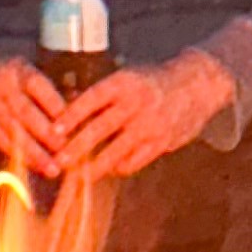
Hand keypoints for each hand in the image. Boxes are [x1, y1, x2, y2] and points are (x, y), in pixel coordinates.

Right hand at [0, 48, 78, 179]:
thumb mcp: (27, 72)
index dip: (58, 108)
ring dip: (36, 154)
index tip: (77, 125)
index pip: (40, 89)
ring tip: (55, 170)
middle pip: (27, 113)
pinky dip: (22, 159)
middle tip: (69, 153)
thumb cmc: (11, 77)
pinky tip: (38, 169)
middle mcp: (2, 88)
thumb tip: (79, 108)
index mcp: (19, 71)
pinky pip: (3, 145)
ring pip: (15, 133)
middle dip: (49, 135)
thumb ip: (50, 91)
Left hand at [48, 49, 235, 179]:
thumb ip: (103, 94)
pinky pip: (134, 161)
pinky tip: (108, 169)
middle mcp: (136, 104)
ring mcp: (150, 125)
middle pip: (99, 129)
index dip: (72, 116)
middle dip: (76, 148)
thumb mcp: (128, 77)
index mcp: (125, 83)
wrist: (197, 86)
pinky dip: (118, 167)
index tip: (54, 130)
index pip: (92, 99)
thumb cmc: (153, 81)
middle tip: (58, 161)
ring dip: (94, 166)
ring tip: (78, 175)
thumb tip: (69, 107)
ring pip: (115, 151)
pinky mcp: (162, 142)